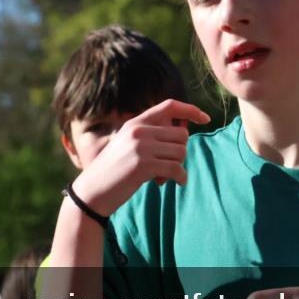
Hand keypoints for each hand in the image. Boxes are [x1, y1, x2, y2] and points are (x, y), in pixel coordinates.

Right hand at [72, 99, 209, 215]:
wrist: (92, 192)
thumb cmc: (114, 171)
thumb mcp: (129, 145)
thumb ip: (152, 136)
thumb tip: (184, 135)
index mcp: (136, 123)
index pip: (170, 106)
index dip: (191, 110)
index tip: (206, 119)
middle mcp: (139, 130)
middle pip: (181, 134)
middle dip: (180, 152)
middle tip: (167, 166)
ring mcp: (141, 146)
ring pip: (181, 151)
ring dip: (178, 166)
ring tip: (162, 175)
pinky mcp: (144, 165)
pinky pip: (177, 168)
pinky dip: (180, 177)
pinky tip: (175, 183)